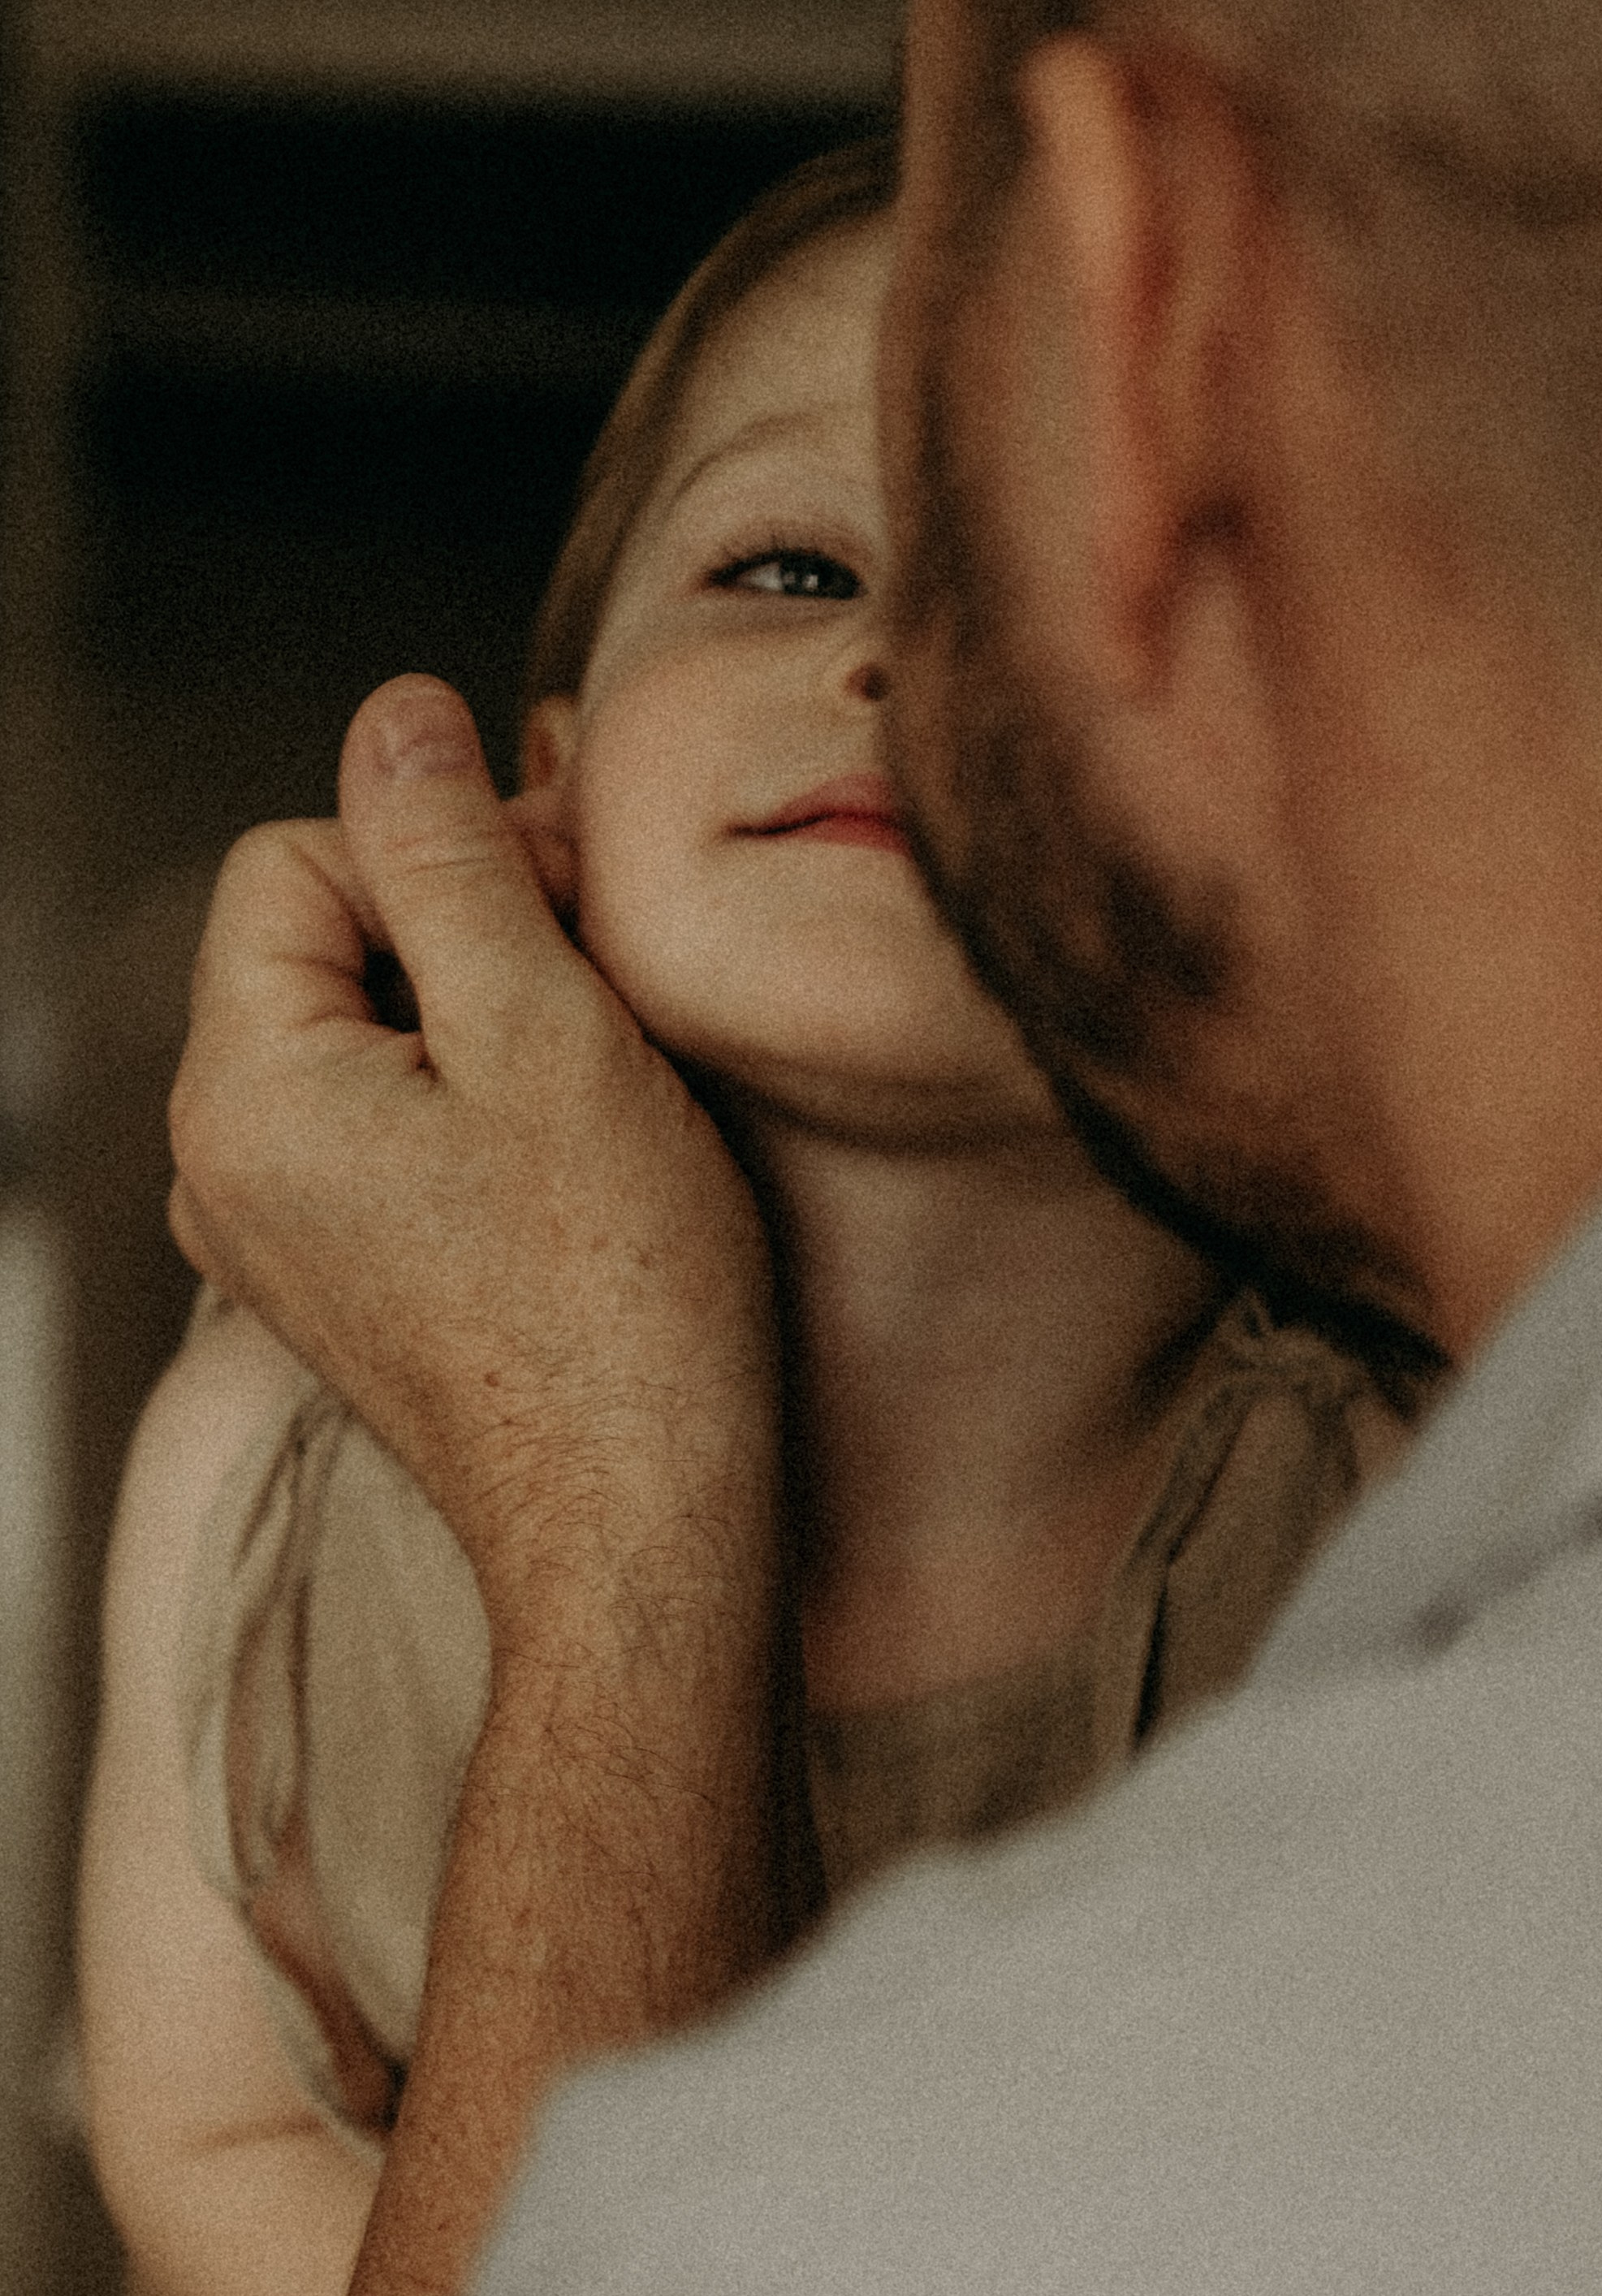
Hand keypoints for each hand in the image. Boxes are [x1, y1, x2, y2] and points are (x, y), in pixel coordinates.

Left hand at [169, 676, 779, 1643]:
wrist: (640, 1531)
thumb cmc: (619, 1302)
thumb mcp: (548, 1031)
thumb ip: (454, 856)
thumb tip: (399, 715)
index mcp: (240, 1086)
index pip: (302, 854)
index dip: (450, 851)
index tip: (578, 917)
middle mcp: (219, 1159)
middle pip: (325, 939)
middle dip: (467, 934)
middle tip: (609, 996)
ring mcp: (267, 1233)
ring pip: (365, 1032)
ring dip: (483, 1021)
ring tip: (597, 1091)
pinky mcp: (334, 1282)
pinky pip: (382, 1128)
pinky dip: (472, 1110)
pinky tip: (567, 1166)